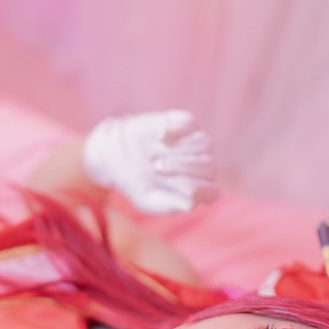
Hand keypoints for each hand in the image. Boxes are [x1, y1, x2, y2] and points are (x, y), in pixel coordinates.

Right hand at [82, 110, 218, 213]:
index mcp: (196, 189)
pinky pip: (190, 123)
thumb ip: (169, 205)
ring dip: (181, 151)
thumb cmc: (137, 182)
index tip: (180, 184)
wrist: (117, 155)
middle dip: (183, 168)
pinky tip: (160, 137)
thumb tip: (190, 204)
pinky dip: (176, 130)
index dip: (199, 189)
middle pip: (209, 167)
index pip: (211, 192)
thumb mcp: (148, 200)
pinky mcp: (183, 123)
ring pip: (204, 144)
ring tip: (155, 156)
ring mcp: (193, 142)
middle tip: (157, 168)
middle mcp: (200, 165)